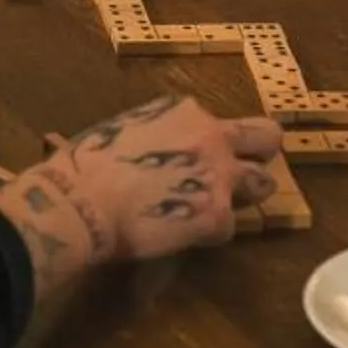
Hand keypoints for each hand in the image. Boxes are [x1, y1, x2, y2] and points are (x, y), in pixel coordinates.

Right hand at [0, 97, 282, 300]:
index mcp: (183, 110)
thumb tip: (148, 152)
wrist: (82, 202)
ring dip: (243, 196)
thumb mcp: (121, 130)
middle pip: (265, 137)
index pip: (217, 121)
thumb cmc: (84, 165)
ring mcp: (220, 175)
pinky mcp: (218, 215)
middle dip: (260, 153)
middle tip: (243, 173)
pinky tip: (184, 237)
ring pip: (262, 183)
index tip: (197, 156)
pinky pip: (229, 226)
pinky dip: (209, 233)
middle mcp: (211, 135)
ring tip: (215, 210)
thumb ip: (151, 137)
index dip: (210, 142)